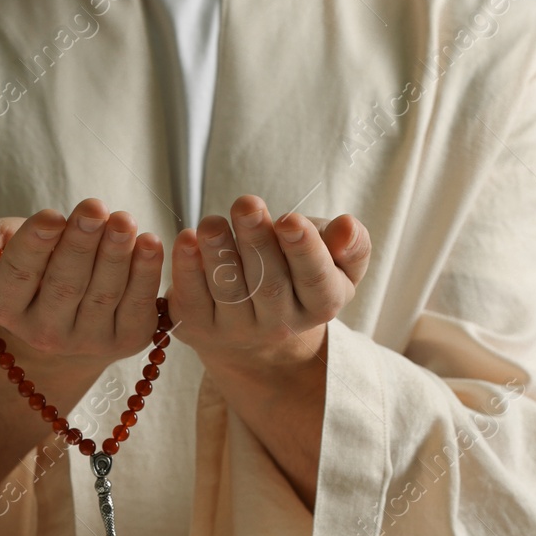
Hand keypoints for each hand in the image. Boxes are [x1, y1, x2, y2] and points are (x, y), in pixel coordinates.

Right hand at [0, 198, 163, 378]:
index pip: (18, 276)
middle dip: (81, 244)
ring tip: (124, 220)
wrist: (61, 321)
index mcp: (5, 308)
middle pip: (64, 285)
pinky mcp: (124, 340)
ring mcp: (86, 341)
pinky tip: (150, 243)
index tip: (51, 215)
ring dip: (116, 255)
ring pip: (102, 294)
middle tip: (94, 207)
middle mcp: (44, 333)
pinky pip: (137, 306)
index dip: (36, 245)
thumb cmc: (23, 272)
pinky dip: (146, 274)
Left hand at [167, 194, 370, 376]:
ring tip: (211, 223)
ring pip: (228, 292)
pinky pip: (191, 299)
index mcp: (321, 305)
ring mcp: (236, 331)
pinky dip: (185, 269)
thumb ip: (350, 245)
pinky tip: (185, 240)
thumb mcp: (334, 261)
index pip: (316, 280)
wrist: (253, 329)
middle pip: (269, 285)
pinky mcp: (197, 329)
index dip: (304, 250)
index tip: (291, 219)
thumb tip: (347, 227)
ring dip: (218, 254)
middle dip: (257, 241)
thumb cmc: (297, 274)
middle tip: (246, 204)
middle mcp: (279, 326)